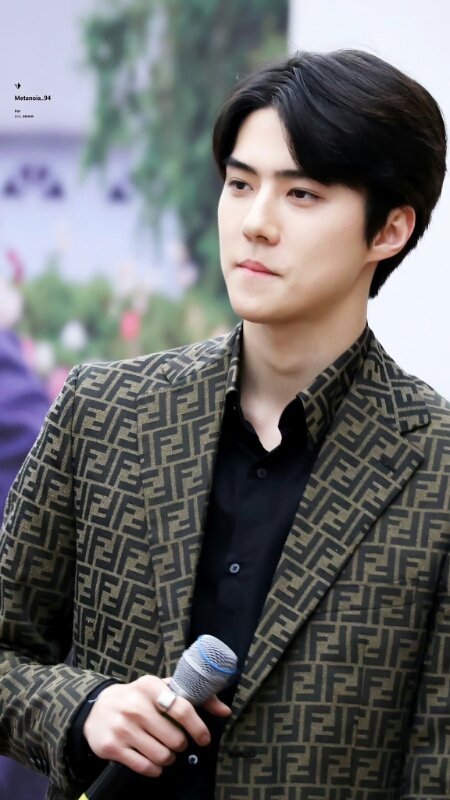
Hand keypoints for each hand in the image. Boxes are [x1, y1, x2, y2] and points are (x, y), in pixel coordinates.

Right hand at [82, 676, 230, 777]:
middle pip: (174, 738)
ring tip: (164, 750)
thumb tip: (224, 710)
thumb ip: (194, 696)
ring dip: (169, 758)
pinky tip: (153, 761)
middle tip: (176, 742)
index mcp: (149, 686)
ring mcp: (122, 727)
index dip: (198, 727)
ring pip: (162, 755)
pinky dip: (155, 769)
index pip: (182, 709)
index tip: (204, 738)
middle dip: (181, 745)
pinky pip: (145, 767)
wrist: (97, 708)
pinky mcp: (113, 747)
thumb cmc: (138, 697)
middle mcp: (135, 705)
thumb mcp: (162, 688)